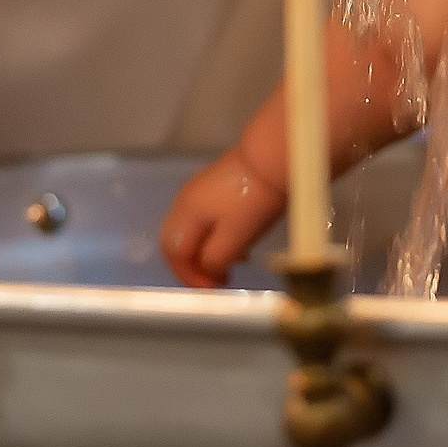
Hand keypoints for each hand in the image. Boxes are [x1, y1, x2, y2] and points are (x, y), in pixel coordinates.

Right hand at [158, 151, 284, 288]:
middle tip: (214, 282)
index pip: (174, 252)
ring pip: (192, 230)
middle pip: (176, 240)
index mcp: (186, 213)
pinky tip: (239, 243)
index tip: (212, 289)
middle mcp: (185, 200)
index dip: (189, 276)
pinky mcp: (217, 184)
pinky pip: (206, 219)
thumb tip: (208, 273)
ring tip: (232, 266)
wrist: (274, 157)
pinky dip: (215, 237)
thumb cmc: (254, 200)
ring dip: (206, 252)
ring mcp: (200, 189)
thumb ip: (215, 260)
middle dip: (192, 266)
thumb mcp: (235, 238)